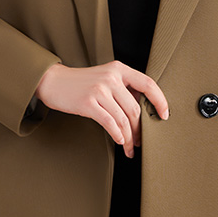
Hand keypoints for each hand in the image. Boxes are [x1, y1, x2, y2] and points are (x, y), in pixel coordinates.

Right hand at [34, 61, 168, 155]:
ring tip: (129, 147)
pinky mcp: (88, 103)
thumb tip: (144, 108)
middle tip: (140, 141)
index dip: (160, 101)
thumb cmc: (81, 83)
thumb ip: (123, 87)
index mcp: (119, 69)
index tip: (164, 115)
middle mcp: (111, 78)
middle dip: (140, 130)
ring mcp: (100, 90)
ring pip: (123, 119)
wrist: (53, 82)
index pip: (148, 84)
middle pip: (135, 109)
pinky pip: (110, 123)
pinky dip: (117, 136)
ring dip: (128, 138)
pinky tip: (119, 141)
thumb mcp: (105, 76)